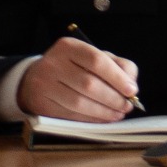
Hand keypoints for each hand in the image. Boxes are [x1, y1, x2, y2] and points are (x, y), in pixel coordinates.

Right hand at [17, 36, 140, 121]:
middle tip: (127, 106)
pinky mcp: (42, 105)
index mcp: (68, 47)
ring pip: (80, 103)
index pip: (96, 60)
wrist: (35, 79)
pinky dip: (91, 119)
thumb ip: (115, 65)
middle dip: (113, 98)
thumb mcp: (92, 56)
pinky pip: (71, 116)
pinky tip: (103, 119)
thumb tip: (131, 82)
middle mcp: (54, 64)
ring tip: (118, 114)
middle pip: (89, 84)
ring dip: (104, 112)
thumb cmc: (71, 67)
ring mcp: (45, 85)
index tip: (132, 90)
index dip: (116, 77)